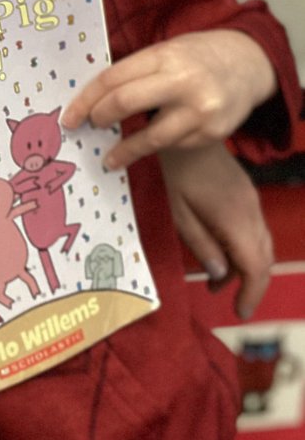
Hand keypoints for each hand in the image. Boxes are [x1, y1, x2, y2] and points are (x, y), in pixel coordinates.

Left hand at [61, 30, 276, 170]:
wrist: (248, 64)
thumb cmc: (196, 57)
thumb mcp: (166, 52)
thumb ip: (136, 72)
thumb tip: (92, 99)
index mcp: (164, 56)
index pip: (112, 79)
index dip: (85, 100)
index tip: (70, 117)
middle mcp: (182, 82)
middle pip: (124, 103)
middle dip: (98, 117)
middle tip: (89, 126)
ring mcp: (199, 111)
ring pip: (149, 138)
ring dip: (123, 150)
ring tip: (110, 157)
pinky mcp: (211, 134)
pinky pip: (172, 146)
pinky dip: (154, 147)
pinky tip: (146, 147)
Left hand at [161, 143, 272, 319]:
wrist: (186, 129)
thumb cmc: (175, 171)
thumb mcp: (179, 211)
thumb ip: (201, 243)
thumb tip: (218, 273)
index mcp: (235, 219)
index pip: (255, 267)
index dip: (251, 293)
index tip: (239, 311)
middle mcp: (251, 212)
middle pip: (264, 258)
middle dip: (250, 284)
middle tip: (228, 299)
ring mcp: (252, 201)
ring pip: (261, 244)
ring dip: (245, 266)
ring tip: (215, 278)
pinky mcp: (247, 194)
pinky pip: (254, 229)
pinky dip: (244, 248)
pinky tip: (220, 250)